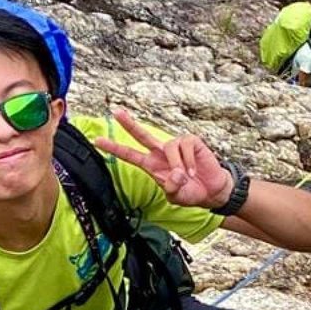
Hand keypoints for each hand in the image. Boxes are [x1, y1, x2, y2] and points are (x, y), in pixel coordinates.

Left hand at [92, 107, 231, 208]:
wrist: (211, 191)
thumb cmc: (190, 192)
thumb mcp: (176, 196)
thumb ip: (171, 188)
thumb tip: (176, 174)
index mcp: (152, 165)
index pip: (130, 155)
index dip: (115, 148)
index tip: (98, 141)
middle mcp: (161, 153)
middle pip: (142, 135)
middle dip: (129, 124)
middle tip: (116, 113)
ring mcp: (176, 146)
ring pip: (170, 148)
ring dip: (178, 165)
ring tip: (186, 177)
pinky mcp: (191, 142)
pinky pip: (186, 147)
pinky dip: (189, 162)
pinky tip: (193, 170)